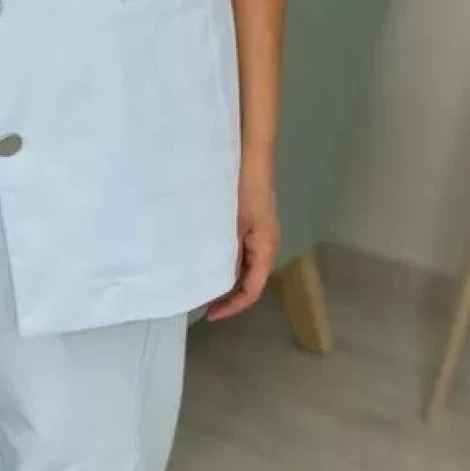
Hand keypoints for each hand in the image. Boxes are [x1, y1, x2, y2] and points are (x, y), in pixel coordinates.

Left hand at [204, 159, 279, 320]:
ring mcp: (260, 232)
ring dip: (227, 278)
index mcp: (265, 248)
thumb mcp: (232, 225)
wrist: (251, 156)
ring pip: (246, 265)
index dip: (232, 306)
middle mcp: (266, 244)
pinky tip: (207, 257)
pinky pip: (242, 250)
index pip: (252, 290)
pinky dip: (227, 261)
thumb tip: (212, 279)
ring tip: (203, 284)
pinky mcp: (252, 221)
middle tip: (203, 303)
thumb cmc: (243, 189)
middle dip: (229, 296)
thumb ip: (227, 252)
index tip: (209, 314)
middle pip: (251, 281)